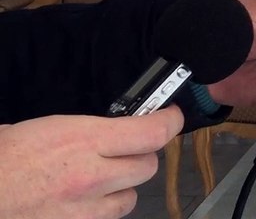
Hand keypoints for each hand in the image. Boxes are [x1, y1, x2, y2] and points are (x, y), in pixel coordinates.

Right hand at [0, 106, 182, 218]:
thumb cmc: (3, 158)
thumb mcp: (47, 127)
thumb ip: (87, 129)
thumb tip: (112, 127)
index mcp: (84, 140)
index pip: (152, 133)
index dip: (169, 122)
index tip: (169, 116)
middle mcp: (91, 176)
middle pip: (147, 166)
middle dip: (140, 155)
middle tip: (124, 149)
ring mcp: (84, 209)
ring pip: (131, 198)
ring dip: (122, 187)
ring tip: (98, 178)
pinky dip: (100, 210)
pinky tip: (82, 200)